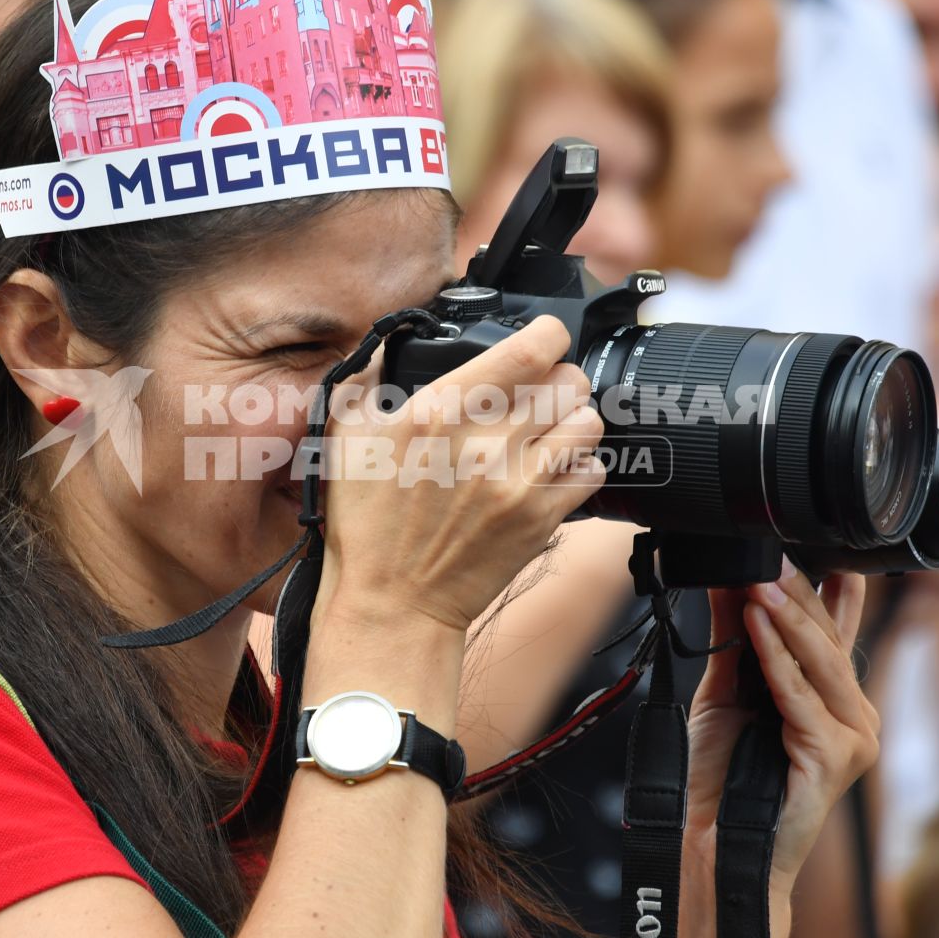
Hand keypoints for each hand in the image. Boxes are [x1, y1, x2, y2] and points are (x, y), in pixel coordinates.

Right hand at [313, 316, 605, 636]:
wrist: (392, 602)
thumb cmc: (367, 522)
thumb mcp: (346, 435)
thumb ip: (368, 377)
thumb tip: (388, 341)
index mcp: (440, 410)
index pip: (530, 350)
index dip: (548, 334)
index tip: (544, 338)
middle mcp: (485, 443)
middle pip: (569, 381)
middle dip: (562, 378)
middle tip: (544, 391)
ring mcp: (518, 484)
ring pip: (589, 424)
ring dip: (574, 421)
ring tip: (551, 430)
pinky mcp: (540, 520)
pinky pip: (592, 473)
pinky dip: (580, 467)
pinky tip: (552, 471)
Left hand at [682, 565, 878, 890]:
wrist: (714, 842)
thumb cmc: (722, 777)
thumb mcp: (725, 691)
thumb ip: (733, 637)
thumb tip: (727, 579)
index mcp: (834, 700)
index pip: (837, 631)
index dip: (829, 588)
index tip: (817, 544)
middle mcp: (853, 716)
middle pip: (828, 641)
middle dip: (800, 593)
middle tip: (772, 552)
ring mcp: (852, 738)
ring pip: (821, 663)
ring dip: (788, 619)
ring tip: (761, 580)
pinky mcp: (836, 757)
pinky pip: (802, 696)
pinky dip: (777, 659)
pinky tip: (758, 626)